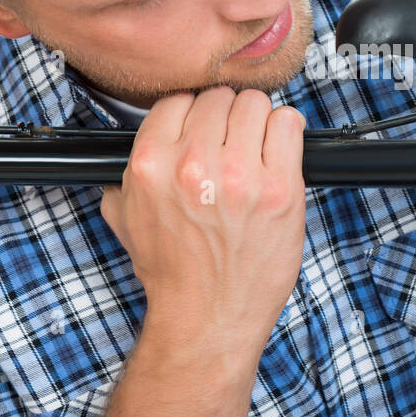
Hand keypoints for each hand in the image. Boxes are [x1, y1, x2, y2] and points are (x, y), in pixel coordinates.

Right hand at [100, 86, 307, 357]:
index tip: (205, 132)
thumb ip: (127, 178)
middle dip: (226, 119)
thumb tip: (138, 151)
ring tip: (257, 151)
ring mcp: (241, 175)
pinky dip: (286, 133)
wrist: (207, 318)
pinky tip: (279, 155)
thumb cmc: (174, 273)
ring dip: (258, 123)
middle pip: (220, 98)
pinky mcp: (280, 188)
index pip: (178, 100)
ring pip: (256, 104)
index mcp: (151, 164)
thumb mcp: (128, 221)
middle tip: (233, 146)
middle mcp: (193, 163)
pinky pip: (289, 123)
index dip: (194, 115)